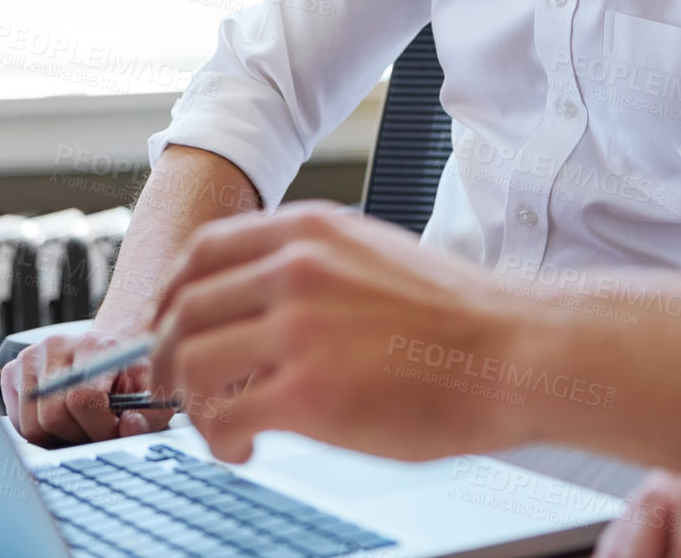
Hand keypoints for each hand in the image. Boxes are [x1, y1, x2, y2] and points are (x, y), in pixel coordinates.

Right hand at [0, 328, 173, 445]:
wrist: (105, 357)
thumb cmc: (129, 379)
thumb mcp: (151, 394)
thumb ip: (148, 416)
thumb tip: (129, 427)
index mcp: (96, 344)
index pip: (83, 397)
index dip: (100, 426)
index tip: (114, 431)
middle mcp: (57, 344)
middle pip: (53, 415)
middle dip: (79, 434)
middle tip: (96, 431)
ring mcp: (30, 357)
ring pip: (33, 424)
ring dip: (58, 437)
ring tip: (81, 424)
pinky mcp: (11, 371)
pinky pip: (18, 423)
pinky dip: (40, 432)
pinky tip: (61, 419)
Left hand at [149, 201, 532, 463]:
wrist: (515, 353)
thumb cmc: (461, 318)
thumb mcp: (376, 257)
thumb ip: (314, 267)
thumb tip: (261, 303)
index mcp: (312, 231)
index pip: (202, 252)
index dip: (173, 295)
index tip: (171, 325)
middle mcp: (295, 270)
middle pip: (183, 309)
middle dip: (165, 356)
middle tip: (178, 387)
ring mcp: (297, 329)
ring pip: (189, 363)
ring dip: (189, 403)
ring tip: (218, 425)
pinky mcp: (305, 392)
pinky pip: (224, 418)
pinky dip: (220, 441)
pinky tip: (246, 449)